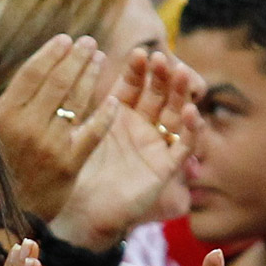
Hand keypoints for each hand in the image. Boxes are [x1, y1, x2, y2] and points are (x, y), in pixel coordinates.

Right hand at [0, 35, 109, 219]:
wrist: (5, 215)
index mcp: (5, 116)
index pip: (33, 74)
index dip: (52, 53)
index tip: (66, 39)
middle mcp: (28, 127)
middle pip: (58, 82)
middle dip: (77, 58)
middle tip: (90, 43)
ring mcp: (51, 145)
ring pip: (76, 102)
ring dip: (91, 76)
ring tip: (100, 59)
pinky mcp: (70, 164)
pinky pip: (92, 132)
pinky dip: (104, 115)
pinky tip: (113, 100)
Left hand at [48, 51, 202, 249]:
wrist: (81, 211)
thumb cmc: (75, 172)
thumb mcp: (79, 133)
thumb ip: (85, 106)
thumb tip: (77, 68)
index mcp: (119, 115)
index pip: (132, 85)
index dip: (137, 70)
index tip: (138, 53)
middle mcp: (140, 126)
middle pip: (157, 94)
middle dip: (160, 76)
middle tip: (161, 59)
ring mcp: (155, 145)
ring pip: (174, 114)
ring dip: (180, 94)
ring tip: (181, 74)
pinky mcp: (165, 168)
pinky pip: (183, 146)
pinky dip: (190, 129)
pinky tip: (190, 111)